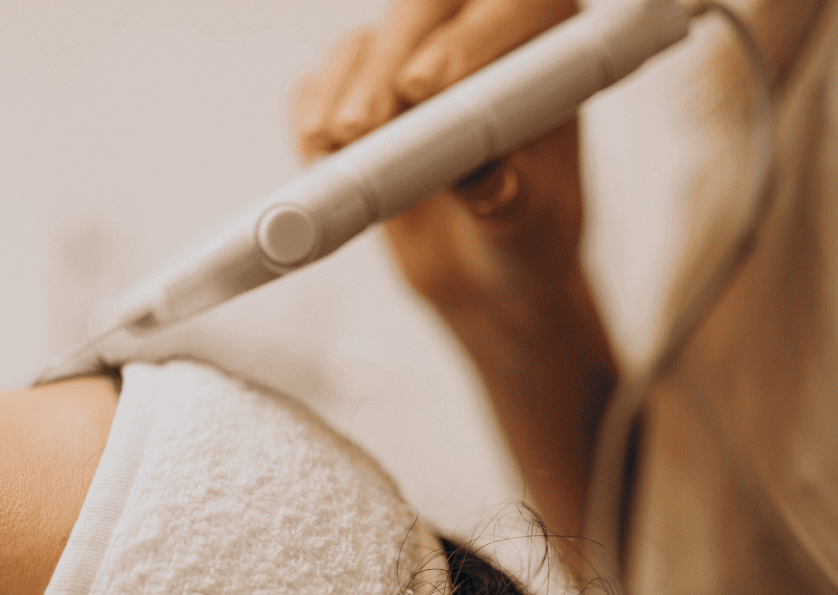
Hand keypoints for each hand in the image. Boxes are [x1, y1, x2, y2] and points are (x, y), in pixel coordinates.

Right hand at [292, 0, 619, 564]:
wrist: (493, 303)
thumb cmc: (529, 276)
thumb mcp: (527, 248)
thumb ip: (505, 202)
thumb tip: (478, 171)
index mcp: (549, 60)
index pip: (507, 14)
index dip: (462, 46)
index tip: (425, 100)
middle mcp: (486, 49)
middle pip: (421, 11)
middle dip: (386, 68)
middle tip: (363, 129)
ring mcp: (419, 70)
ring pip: (360, 47)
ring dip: (336, 95)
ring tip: (337, 151)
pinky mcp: (362, 102)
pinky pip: (317, 85)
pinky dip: (307, 113)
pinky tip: (319, 148)